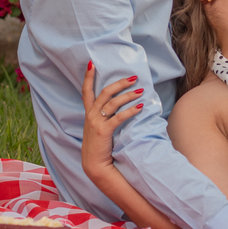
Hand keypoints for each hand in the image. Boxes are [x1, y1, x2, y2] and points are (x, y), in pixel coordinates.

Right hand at [80, 63, 142, 177]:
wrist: (95, 165)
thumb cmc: (100, 145)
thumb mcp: (97, 127)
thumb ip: (102, 115)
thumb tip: (115, 103)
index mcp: (89, 113)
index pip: (86, 91)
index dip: (88, 77)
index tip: (92, 64)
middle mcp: (91, 115)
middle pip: (105, 93)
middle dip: (120, 83)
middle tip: (134, 78)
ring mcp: (96, 123)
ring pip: (113, 103)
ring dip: (128, 95)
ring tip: (141, 91)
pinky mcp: (103, 131)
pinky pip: (118, 117)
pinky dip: (130, 111)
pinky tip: (140, 107)